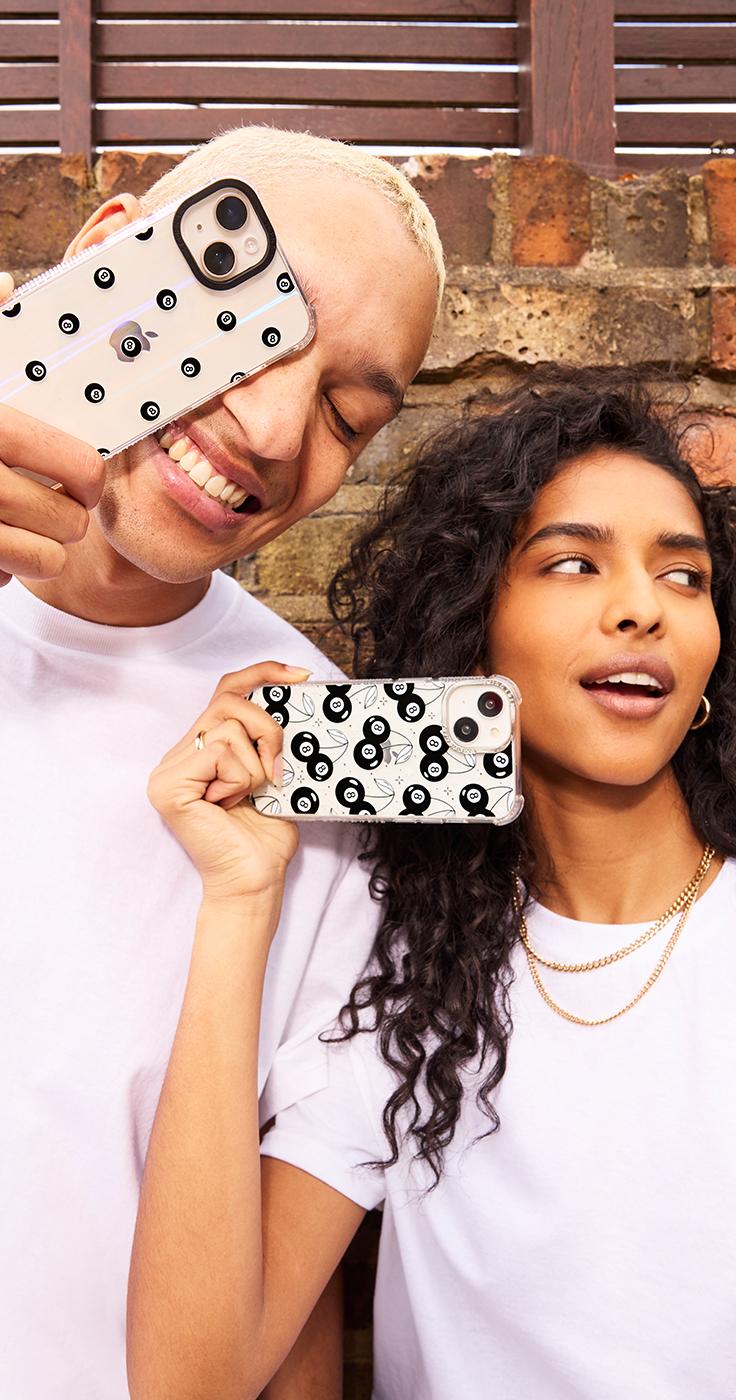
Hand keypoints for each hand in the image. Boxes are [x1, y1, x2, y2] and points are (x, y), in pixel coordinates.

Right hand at [0, 273, 104, 585]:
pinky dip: (1, 569)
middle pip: (72, 522)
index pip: (85, 470)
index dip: (92, 477)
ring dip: (41, 548)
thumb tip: (5, 283)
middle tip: (50, 501)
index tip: (83, 476)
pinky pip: (3, 581)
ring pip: (47, 560)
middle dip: (67, 515)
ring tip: (22, 526)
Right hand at [148, 662, 310, 903]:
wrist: (255, 881)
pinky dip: (240, 779)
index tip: (300, 675)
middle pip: (228, 699)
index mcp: (200, 751)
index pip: (226, 691)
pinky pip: (220, 752)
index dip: (261, 674)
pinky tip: (230, 807)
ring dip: (254, 766)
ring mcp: (168, 771)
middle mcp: (177, 757)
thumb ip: (270, 739)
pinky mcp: (170, 785)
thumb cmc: (265, 837)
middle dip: (267, 727)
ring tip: (247, 798)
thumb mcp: (275, 775)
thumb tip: (297, 696)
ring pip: (228, 727)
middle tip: (277, 768)